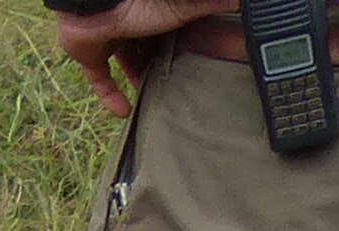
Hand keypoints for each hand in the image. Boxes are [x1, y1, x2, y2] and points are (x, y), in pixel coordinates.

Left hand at [55, 0, 232, 112]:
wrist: (98, 6)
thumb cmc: (144, 4)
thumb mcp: (187, 9)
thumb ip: (212, 7)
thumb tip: (247, 5)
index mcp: (160, 13)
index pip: (177, 31)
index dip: (187, 45)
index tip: (199, 63)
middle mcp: (137, 23)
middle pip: (154, 47)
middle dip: (163, 65)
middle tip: (179, 86)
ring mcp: (113, 37)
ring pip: (130, 62)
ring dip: (140, 79)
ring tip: (156, 100)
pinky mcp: (91, 53)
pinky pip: (100, 78)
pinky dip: (109, 96)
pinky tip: (124, 112)